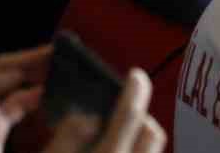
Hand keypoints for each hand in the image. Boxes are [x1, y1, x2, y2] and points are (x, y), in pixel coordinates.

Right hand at [44, 69, 165, 152]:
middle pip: (152, 133)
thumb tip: (86, 115)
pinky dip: (137, 150)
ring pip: (152, 149)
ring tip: (120, 132)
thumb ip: (67, 140)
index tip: (135, 75)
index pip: (129, 117)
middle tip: (125, 107)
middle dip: (142, 116)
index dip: (133, 91)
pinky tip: (120, 149)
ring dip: (141, 136)